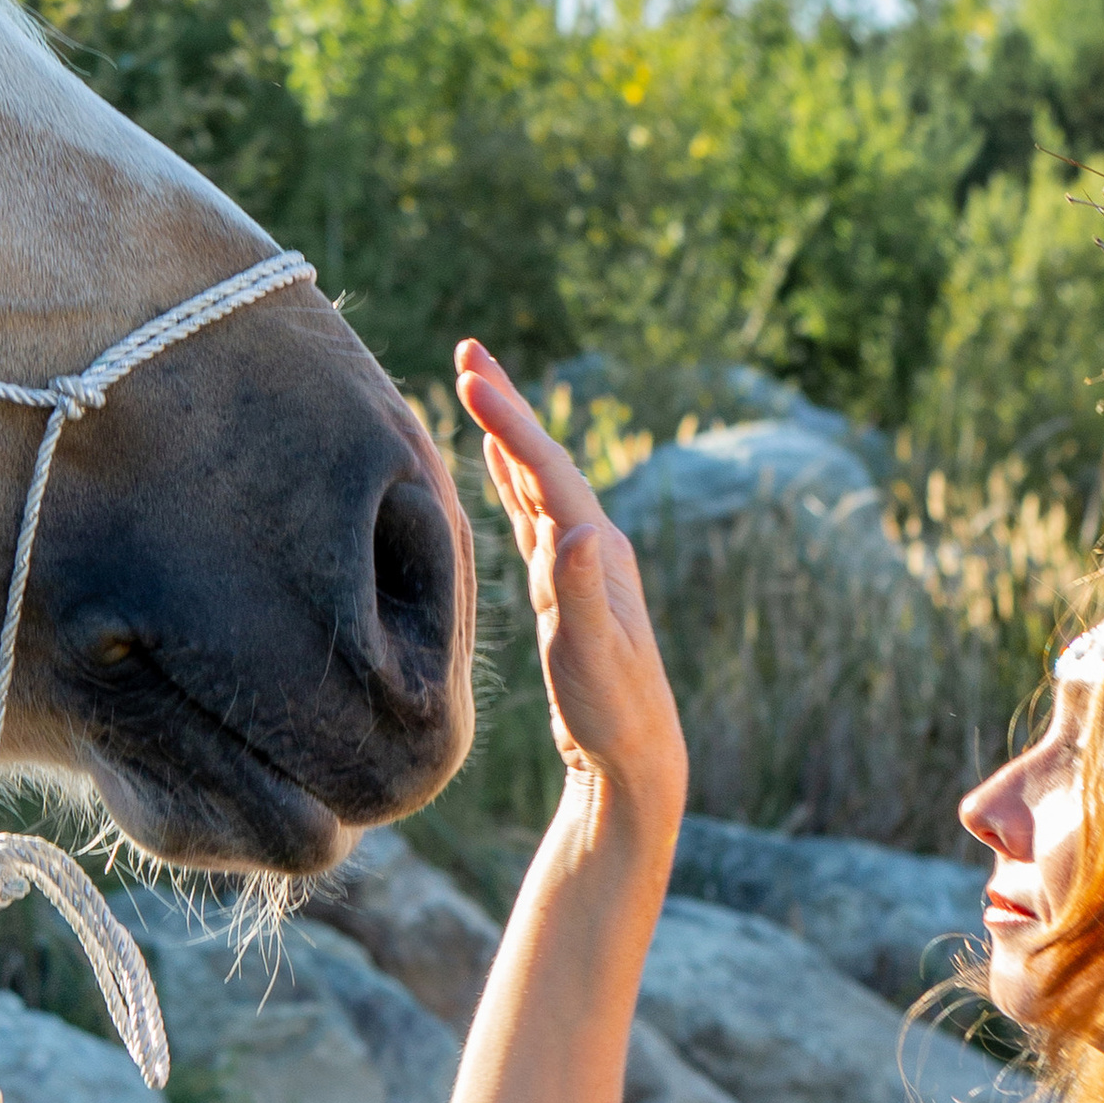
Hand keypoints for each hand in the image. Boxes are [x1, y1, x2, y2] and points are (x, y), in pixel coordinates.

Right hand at [456, 339, 685, 821]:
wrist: (635, 753)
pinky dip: (514, 477)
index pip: (548, 470)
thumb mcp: (589, 654)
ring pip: (538, 478)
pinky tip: (499, 460)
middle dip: (508, 403)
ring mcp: (582, 560)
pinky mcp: (565, 582)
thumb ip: (579, 593)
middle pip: (545, 458)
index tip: (467, 379)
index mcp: (596, 551)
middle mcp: (593, 543)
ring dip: (510, 430)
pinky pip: (534, 511)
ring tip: (477, 385)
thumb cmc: (611, 709)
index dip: (510, 422)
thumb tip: (574, 531)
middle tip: (469, 349)